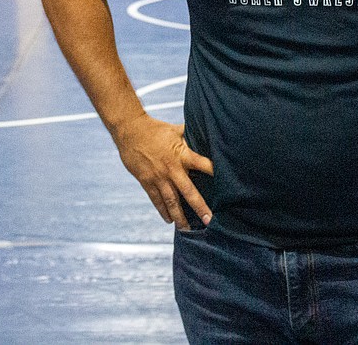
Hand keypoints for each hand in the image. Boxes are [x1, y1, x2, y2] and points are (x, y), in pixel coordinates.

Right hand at [112, 113, 213, 228]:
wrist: (129, 130)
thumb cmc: (155, 129)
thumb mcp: (175, 130)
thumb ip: (191, 135)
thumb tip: (207, 132)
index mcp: (181, 154)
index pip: (202, 164)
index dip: (214, 171)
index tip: (227, 184)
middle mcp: (171, 168)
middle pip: (188, 191)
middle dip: (199, 207)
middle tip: (209, 221)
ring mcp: (158, 177)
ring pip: (171, 201)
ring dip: (180, 216)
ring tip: (188, 229)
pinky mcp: (146, 181)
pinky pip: (156, 200)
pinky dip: (163, 211)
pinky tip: (169, 220)